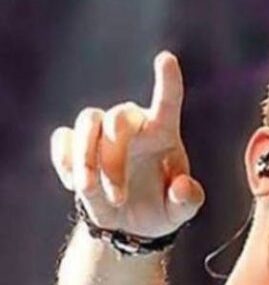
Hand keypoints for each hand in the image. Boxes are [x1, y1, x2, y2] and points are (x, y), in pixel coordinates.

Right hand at [50, 51, 204, 236]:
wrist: (129, 225)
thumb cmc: (161, 209)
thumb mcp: (181, 211)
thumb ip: (188, 200)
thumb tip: (182, 187)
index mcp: (164, 134)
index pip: (168, 101)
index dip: (167, 80)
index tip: (166, 58)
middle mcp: (134, 126)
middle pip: (118, 117)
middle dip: (113, 158)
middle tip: (118, 198)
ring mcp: (102, 133)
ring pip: (87, 122)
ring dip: (86, 158)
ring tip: (89, 192)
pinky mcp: (76, 145)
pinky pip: (63, 138)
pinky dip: (66, 161)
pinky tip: (74, 185)